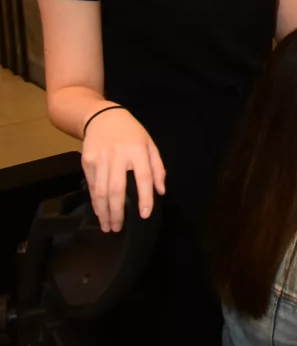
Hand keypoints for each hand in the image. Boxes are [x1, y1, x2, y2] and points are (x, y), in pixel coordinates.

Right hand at [81, 108, 165, 231]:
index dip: (145, 197)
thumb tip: (161, 191)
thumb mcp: (150, 144)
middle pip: (117, 188)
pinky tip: (99, 212)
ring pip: (100, 191)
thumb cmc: (131, 133)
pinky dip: (95, 202)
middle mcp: (118, 156)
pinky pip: (91, 186)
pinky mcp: (87, 162)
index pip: (143, 177)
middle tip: (119, 228)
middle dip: (118, 211)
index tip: (144, 214)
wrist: (103, 117)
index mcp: (138, 151)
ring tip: (108, 226)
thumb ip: (157, 168)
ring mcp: (100, 159)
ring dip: (103, 212)